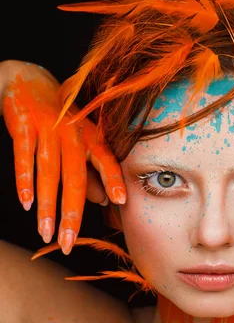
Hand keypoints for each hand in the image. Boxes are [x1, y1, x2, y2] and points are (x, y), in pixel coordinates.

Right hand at [1, 60, 126, 254]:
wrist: (27, 80)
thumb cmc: (61, 118)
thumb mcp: (80, 139)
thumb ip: (91, 170)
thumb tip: (103, 201)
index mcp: (92, 134)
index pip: (107, 160)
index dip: (113, 179)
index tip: (121, 201)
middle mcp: (73, 132)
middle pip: (75, 177)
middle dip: (72, 213)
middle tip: (69, 242)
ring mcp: (47, 128)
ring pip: (49, 173)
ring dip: (48, 206)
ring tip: (46, 233)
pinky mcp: (22, 126)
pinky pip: (24, 157)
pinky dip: (25, 181)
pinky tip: (27, 202)